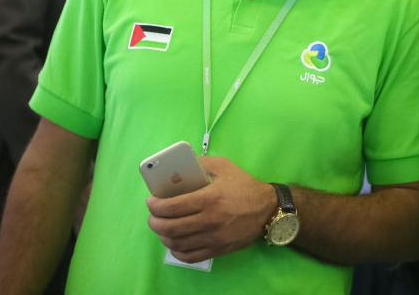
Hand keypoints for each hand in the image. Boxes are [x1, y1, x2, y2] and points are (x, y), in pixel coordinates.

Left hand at [146, 156, 276, 262]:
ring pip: (177, 243)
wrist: (268, 209)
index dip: (156, 206)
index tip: (151, 202)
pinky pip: (190, 256)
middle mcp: (210, 220)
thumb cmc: (244, 186)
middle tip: (153, 216)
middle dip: (154, 222)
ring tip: (162, 228)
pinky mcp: (218, 249)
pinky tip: (175, 243)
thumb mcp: (225, 166)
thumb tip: (180, 167)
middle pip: (171, 227)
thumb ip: (202, 163)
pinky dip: (177, 251)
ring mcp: (214, 238)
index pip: (173, 206)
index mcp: (210, 198)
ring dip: (163, 237)